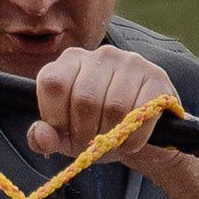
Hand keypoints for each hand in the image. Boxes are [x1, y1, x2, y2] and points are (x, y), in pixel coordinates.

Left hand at [28, 41, 180, 163]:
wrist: (139, 133)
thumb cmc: (96, 129)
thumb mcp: (65, 137)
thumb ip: (44, 138)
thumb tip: (41, 136)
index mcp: (70, 61)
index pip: (53, 83)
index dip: (57, 117)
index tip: (66, 133)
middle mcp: (100, 54)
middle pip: (84, 98)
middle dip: (86, 133)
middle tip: (93, 145)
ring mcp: (130, 62)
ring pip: (114, 106)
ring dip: (112, 137)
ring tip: (112, 142)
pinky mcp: (156, 78)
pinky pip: (141, 111)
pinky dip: (134, 137)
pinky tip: (131, 140)